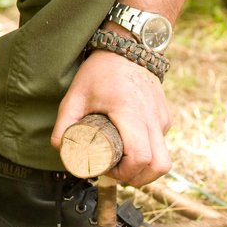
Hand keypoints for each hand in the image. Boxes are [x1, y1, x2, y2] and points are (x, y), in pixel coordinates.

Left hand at [51, 49, 171, 185]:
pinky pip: (162, 145)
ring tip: (126, 167)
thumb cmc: (101, 71)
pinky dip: (149, 155)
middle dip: (139, 179)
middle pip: (159, 166)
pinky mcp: (165, 118)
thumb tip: (61, 149)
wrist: (128, 48)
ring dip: (146, 170)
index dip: (125, 173)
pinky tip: (131, 148)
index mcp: (130, 113)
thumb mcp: (76, 95)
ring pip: (164, 160)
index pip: (140, 157)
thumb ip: (65, 123)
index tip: (108, 170)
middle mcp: (152, 118)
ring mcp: (162, 118)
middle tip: (118, 174)